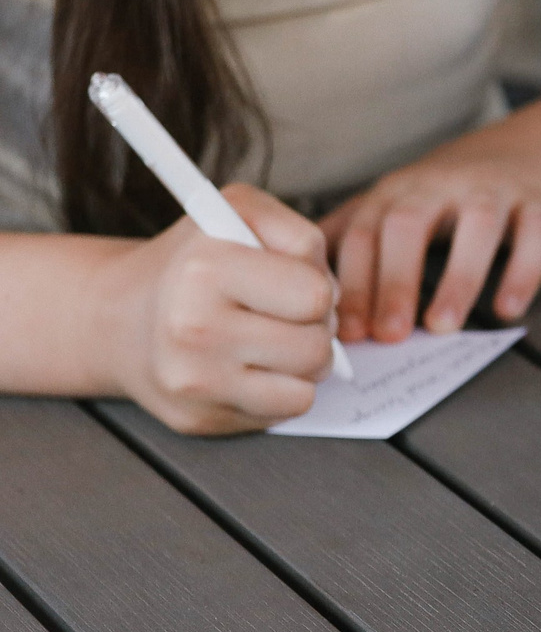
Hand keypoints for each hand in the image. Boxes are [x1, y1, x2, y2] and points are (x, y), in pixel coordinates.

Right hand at [93, 187, 338, 434]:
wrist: (118, 317)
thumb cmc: (194, 261)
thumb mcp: (238, 213)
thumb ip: (295, 231)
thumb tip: (330, 294)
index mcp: (205, 268)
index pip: (315, 296)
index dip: (315, 287)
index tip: (289, 282)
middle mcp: (192, 328)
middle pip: (316, 348)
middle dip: (314, 330)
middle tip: (283, 316)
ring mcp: (193, 382)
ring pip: (306, 389)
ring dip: (301, 366)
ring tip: (269, 340)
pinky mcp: (198, 418)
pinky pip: (282, 412)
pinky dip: (279, 392)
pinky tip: (250, 368)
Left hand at [323, 130, 540, 342]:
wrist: (535, 149)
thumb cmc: (455, 189)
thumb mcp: (399, 200)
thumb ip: (353, 234)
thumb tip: (296, 279)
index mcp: (400, 191)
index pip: (365, 234)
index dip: (354, 284)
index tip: (348, 333)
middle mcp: (442, 184)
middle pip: (410, 226)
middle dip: (395, 282)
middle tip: (390, 335)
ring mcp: (494, 189)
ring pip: (476, 228)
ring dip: (457, 280)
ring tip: (443, 327)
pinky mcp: (539, 201)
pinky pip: (533, 235)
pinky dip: (522, 273)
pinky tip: (507, 310)